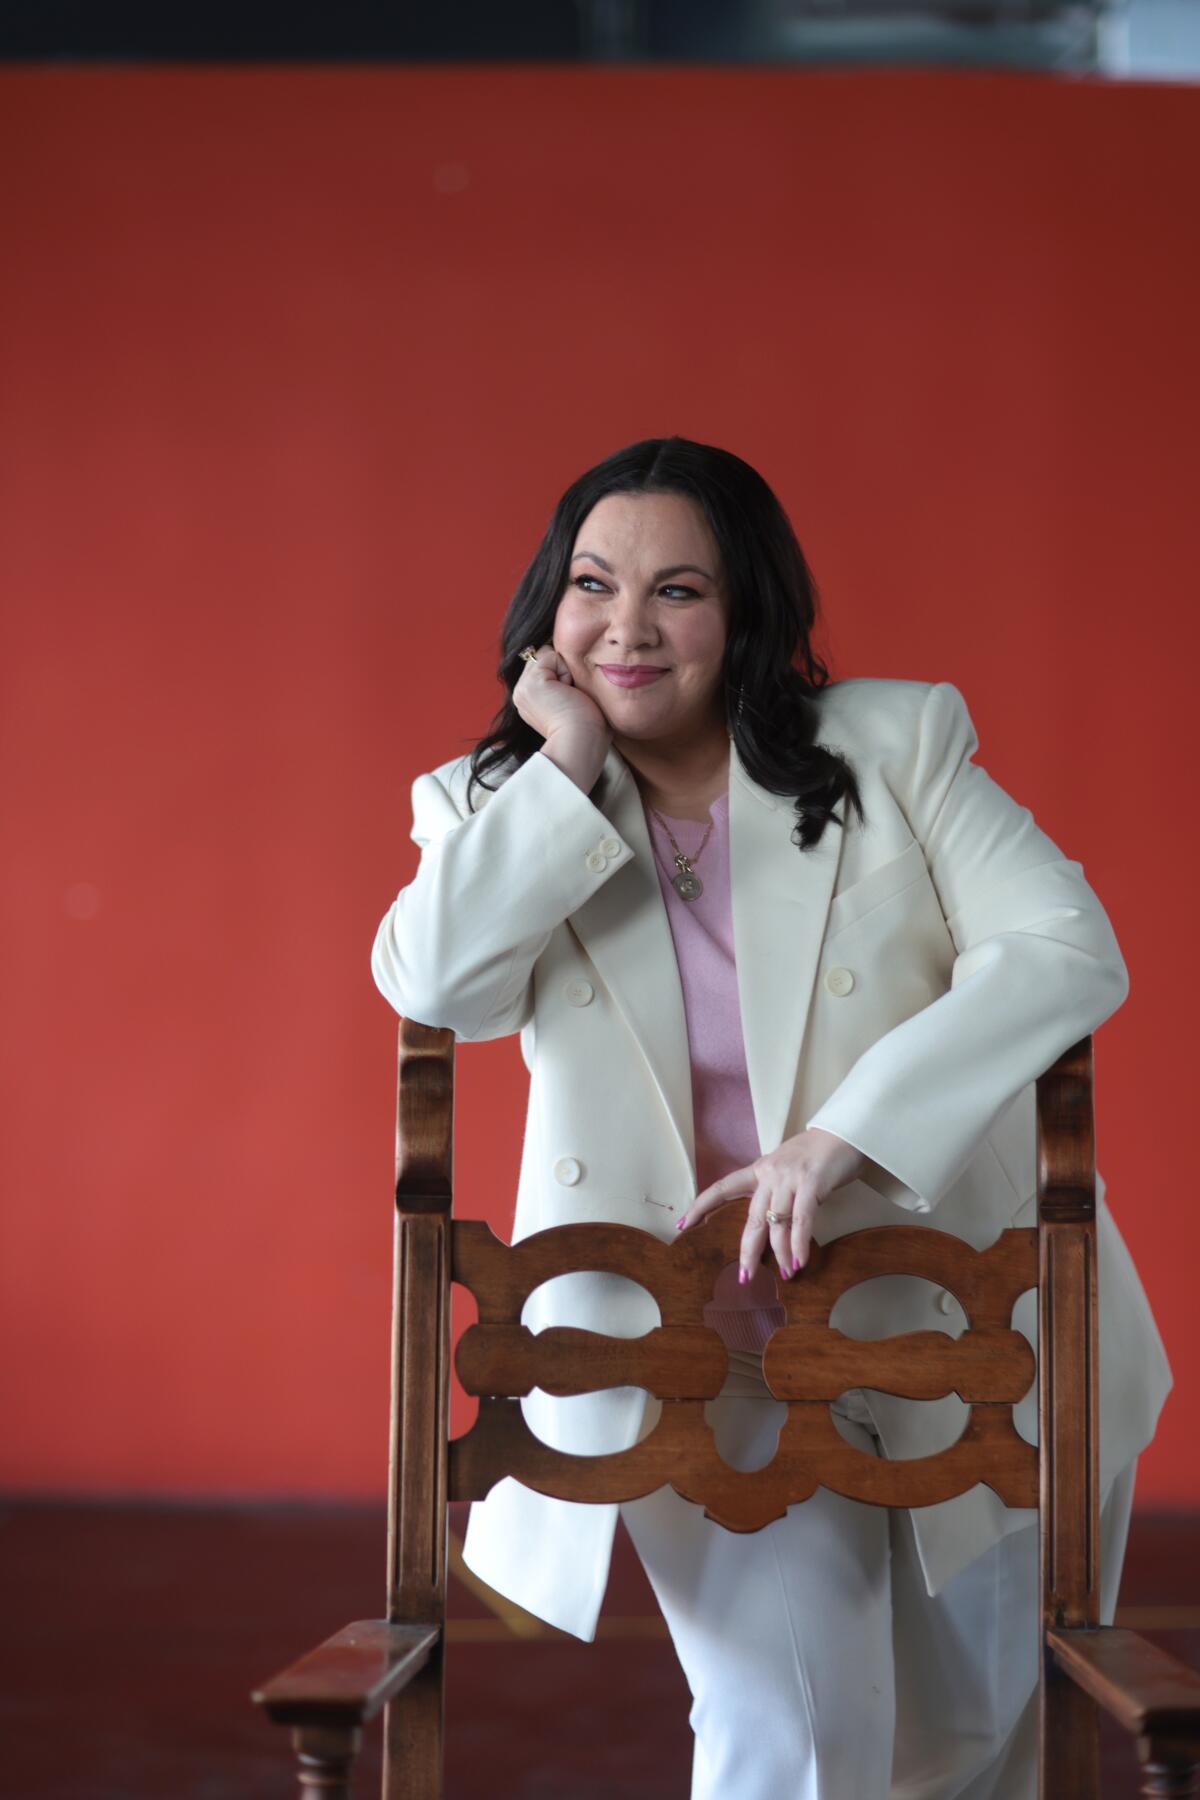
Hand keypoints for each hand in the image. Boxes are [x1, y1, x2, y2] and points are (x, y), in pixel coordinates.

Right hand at [513, 643, 610, 745]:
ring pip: (549, 655)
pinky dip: (565, 672)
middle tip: (571, 701)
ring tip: (569, 698)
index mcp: (530, 700)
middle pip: (546, 658)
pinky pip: (551, 656)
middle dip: (564, 672)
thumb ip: (565, 684)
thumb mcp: (573, 702)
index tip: (571, 702)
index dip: (564, 676)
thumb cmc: (589, 730)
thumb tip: (570, 663)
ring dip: (566, 673)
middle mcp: (521, 693)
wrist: (582, 743)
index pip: (546, 667)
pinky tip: (567, 695)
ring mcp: (523, 687)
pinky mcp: (531, 682)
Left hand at [675, 1128, 866, 1279]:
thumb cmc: (817, 1153)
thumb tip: (772, 1222)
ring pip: (777, 1223)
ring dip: (782, 1253)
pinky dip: (800, 1243)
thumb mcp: (787, 1168)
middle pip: (752, 1218)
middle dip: (748, 1250)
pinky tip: (800, 1260)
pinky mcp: (811, 1183)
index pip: (723, 1187)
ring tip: (787, 1274)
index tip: (683, 1225)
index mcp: (760, 1170)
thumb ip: (776, 1190)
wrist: (843, 1132)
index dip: (701, 1206)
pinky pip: (801, 1219)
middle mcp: (769, 1174)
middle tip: (745, 1277)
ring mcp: (789, 1178)